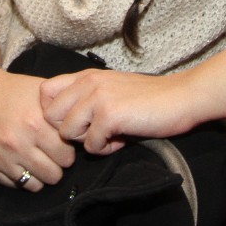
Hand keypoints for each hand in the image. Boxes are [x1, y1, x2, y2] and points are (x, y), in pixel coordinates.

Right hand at [0, 63, 73, 190]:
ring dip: (41, 174)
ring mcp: (2, 156)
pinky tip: (22, 161)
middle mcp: (18, 143)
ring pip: (36, 184)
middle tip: (51, 153)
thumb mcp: (42, 91)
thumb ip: (65, 107)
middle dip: (56, 164)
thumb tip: (88, 125)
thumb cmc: (16, 91)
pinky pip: (16, 185)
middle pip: (54, 174)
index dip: (68, 150)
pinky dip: (22, 177)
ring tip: (38, 159)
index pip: (66, 156)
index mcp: (35, 123)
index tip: (63, 144)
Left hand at [39, 68, 198, 155]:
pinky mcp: (109, 115)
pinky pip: (91, 146)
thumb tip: (64, 121)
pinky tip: (122, 139)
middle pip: (51, 117)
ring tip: (111, 135)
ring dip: (89, 141)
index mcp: (86, 76)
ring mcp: (97, 98)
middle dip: (70, 131)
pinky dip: (106, 149)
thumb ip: (87, 96)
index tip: (76, 122)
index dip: (53, 114)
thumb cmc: (148, 98)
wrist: (181, 97)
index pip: (44, 93)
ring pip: (68, 133)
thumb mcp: (111, 88)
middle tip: (94, 131)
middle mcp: (87, 83)